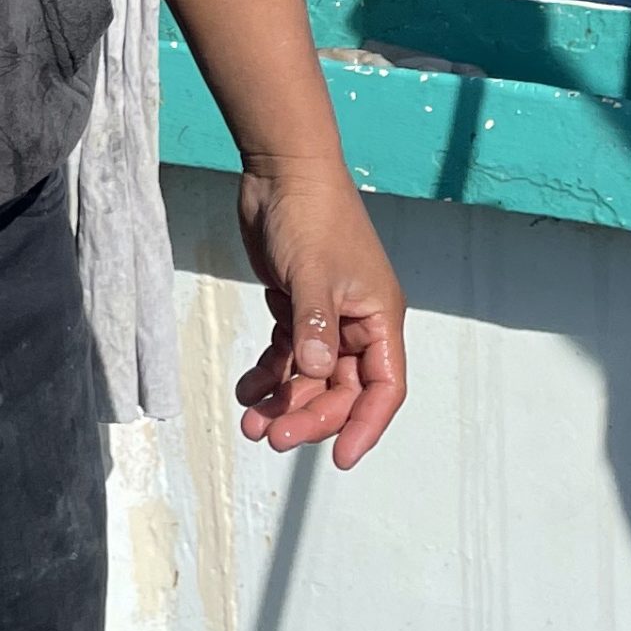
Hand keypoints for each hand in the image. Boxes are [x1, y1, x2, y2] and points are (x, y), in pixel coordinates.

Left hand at [233, 161, 406, 468]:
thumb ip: (314, 326)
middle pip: (340, 390)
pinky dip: (268, 375)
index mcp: (378, 317)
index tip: (341, 460)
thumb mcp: (313, 272)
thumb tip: (315, 373)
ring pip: (309, 378)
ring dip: (283, 402)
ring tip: (250, 422)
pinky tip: (246, 390)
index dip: (366, 426)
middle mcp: (357, 323)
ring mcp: (326, 316)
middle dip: (309, 416)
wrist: (281, 170)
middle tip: (271, 436)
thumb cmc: (311, 214)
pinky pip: (286, 355)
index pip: (383, 388)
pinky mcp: (296, 306)